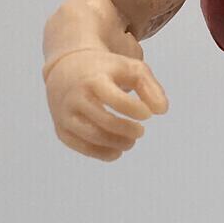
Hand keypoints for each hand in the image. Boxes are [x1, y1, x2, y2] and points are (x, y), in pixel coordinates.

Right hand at [45, 49, 167, 160]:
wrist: (66, 69)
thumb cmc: (106, 71)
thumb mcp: (130, 69)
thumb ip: (150, 87)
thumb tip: (161, 111)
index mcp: (93, 79)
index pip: (115, 99)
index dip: (135, 110)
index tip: (147, 114)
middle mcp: (75, 97)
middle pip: (105, 121)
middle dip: (128, 130)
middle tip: (141, 131)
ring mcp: (65, 115)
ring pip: (93, 137)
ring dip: (118, 143)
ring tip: (130, 141)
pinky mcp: (62, 130)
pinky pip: (83, 148)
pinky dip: (103, 153)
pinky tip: (117, 150)